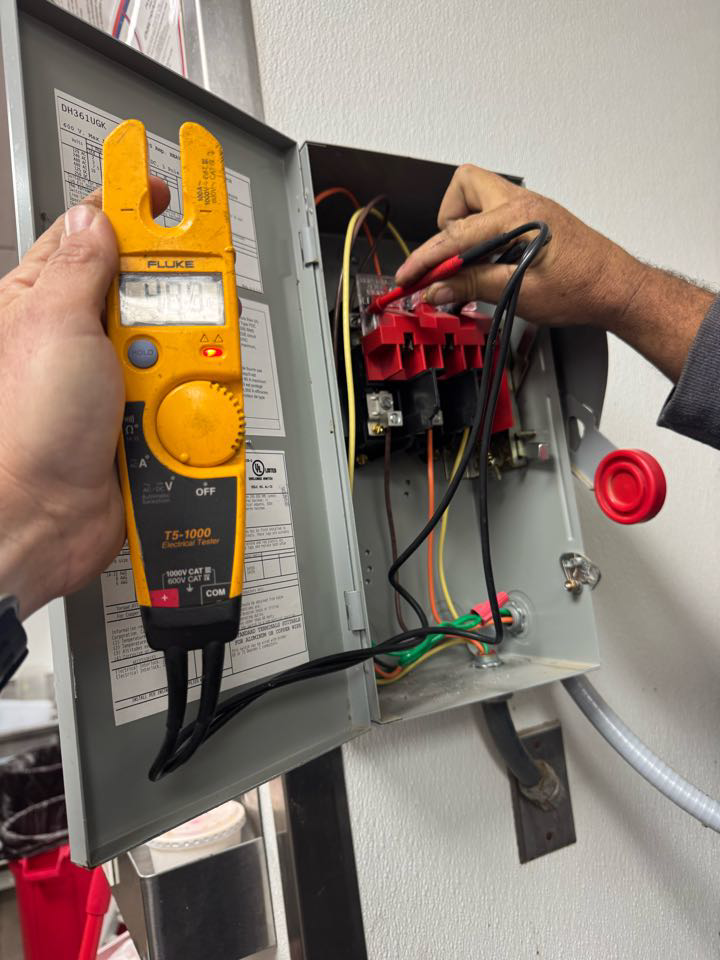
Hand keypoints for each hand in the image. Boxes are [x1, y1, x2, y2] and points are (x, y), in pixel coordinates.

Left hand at [0, 179, 169, 616]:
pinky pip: (183, 386)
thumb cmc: (28, 431)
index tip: (167, 185)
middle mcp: (80, 336)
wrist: (49, 519)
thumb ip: (83, 270)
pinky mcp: (141, 412)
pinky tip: (175, 406)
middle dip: (170, 298)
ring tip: (160, 381)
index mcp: (42, 301)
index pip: (93, 235)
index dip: (132, 207)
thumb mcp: (53, 328)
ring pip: (173, 338)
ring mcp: (114, 376)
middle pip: (148, 286)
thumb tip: (101, 220)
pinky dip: (188, 393)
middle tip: (172, 309)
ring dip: (178, 357)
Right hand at [396, 165, 713, 378]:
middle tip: (448, 259)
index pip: (456, 234)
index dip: (425, 259)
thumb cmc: (582, 289)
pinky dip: (483, 237)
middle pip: (464, 187)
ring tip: (471, 265)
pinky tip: (491, 265)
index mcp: (519, 216)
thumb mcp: (521, 294)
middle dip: (447, 222)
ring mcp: (528, 208)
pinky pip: (494, 216)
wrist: (618, 288)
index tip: (407, 278)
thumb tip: (435, 290)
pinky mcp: (532, 219)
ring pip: (478, 198)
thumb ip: (473, 286)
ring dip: (465, 229)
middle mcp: (522, 202)